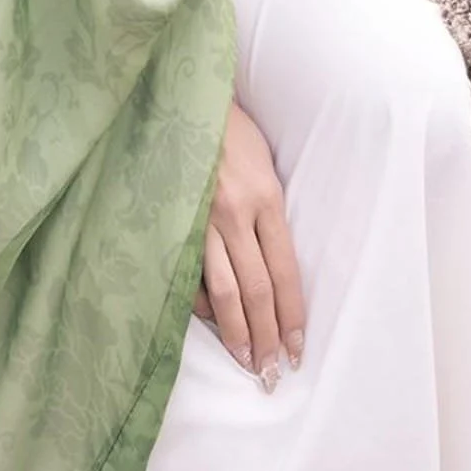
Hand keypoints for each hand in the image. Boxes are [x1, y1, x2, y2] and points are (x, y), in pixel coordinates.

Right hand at [191, 97, 304, 390]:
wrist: (184, 96)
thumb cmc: (232, 128)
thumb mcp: (264, 162)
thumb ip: (269, 211)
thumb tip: (274, 267)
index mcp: (266, 196)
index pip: (285, 272)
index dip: (293, 316)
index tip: (297, 349)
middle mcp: (235, 212)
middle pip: (256, 291)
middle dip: (267, 337)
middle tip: (273, 374)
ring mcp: (200, 219)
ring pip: (221, 292)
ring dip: (236, 335)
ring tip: (247, 363)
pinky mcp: (172, 221)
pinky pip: (188, 275)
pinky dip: (200, 303)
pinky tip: (211, 324)